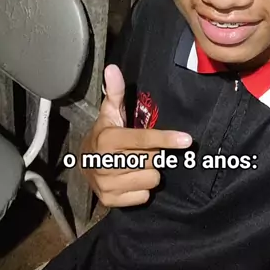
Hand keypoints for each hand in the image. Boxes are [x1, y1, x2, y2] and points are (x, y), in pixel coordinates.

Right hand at [79, 64, 191, 207]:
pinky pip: (143, 196)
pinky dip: (142, 188)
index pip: (143, 139)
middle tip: (144, 149)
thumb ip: (116, 91)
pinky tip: (132, 179)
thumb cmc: (104, 134)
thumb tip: (112, 68)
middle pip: (152, 159)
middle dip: (154, 153)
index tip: (187, 140)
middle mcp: (106, 163)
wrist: (82, 164)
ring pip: (151, 179)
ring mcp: (107, 185)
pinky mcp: (110, 201)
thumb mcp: (109, 112)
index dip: (166, 139)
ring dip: (149, 171)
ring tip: (137, 163)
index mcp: (108, 140)